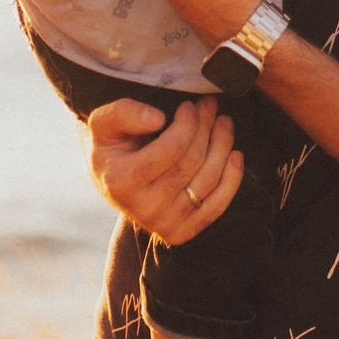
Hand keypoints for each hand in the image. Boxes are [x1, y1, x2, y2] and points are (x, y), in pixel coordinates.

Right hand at [87, 96, 241, 244]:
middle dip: (207, 127)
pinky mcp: (181, 232)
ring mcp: (163, 224)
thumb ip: (123, 113)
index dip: (189, 122)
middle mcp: (143, 208)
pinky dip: (231, 179)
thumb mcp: (103, 123)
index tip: (189, 105)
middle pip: (193, 161)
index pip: (173, 148)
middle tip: (209, 107)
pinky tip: (235, 155)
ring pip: (208, 180)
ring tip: (223, 123)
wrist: (111, 181)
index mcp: (121, 182)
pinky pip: (217, 206)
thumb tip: (157, 118)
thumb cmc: (111, 146)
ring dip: (223, 145)